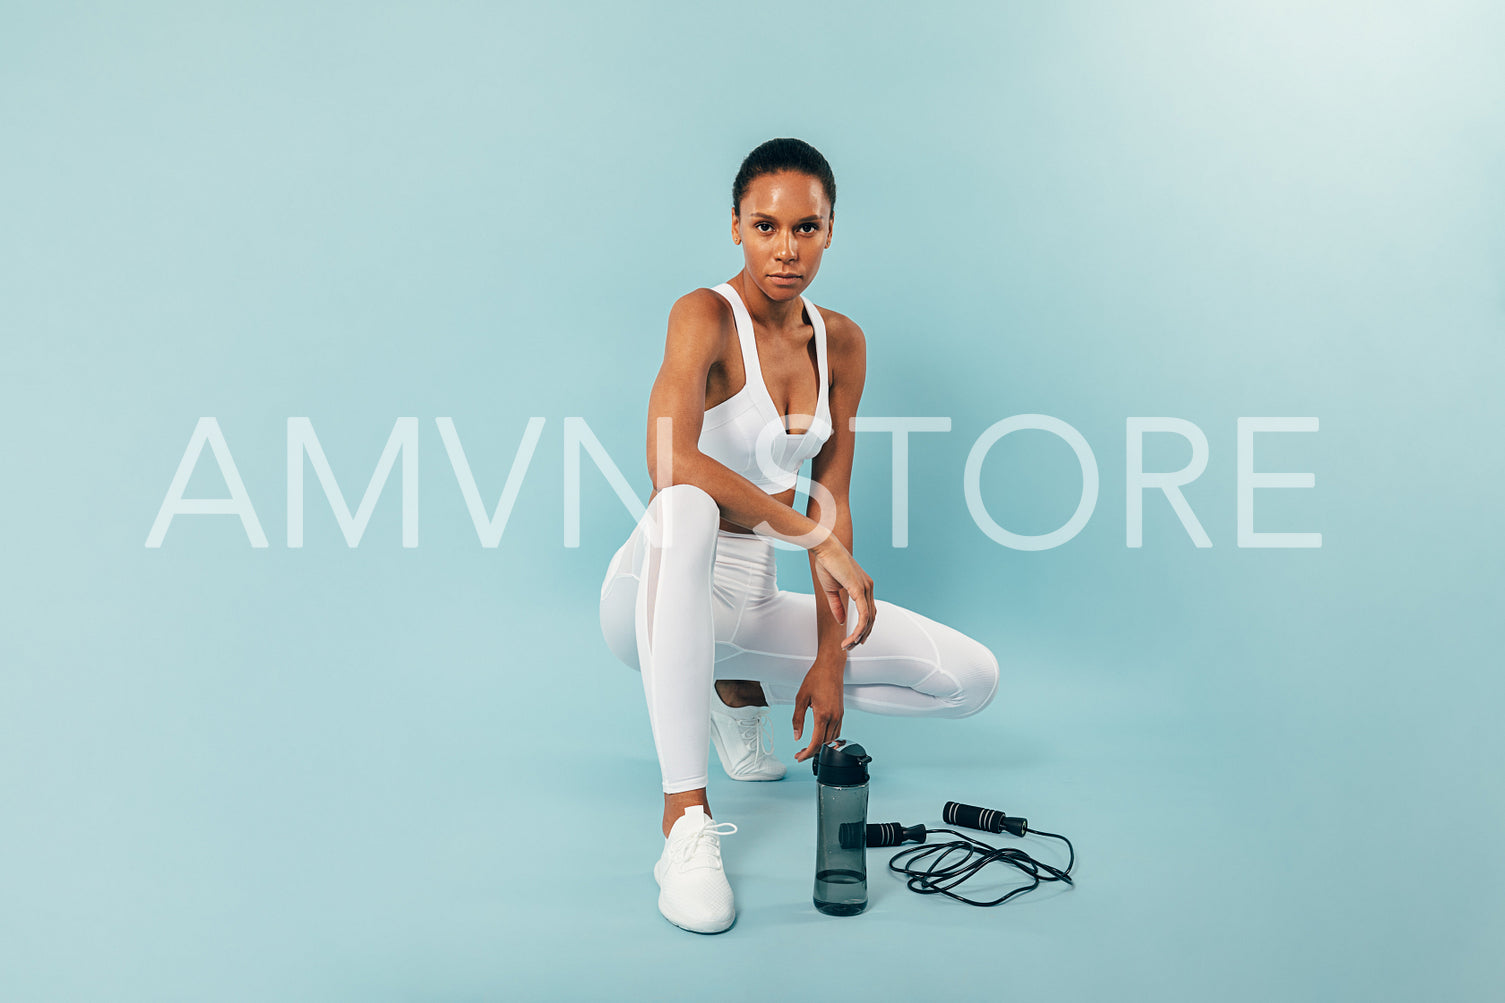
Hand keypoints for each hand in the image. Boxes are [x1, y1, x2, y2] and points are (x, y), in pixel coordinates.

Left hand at [792, 662, 845, 762]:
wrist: (831, 667)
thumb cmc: (816, 678)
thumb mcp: (801, 698)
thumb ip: (797, 719)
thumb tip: (796, 736)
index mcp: (822, 715)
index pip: (816, 743)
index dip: (807, 754)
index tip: (799, 757)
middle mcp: (834, 717)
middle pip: (824, 744)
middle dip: (811, 752)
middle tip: (799, 754)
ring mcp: (839, 716)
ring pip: (831, 740)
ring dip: (820, 746)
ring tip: (807, 748)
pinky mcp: (841, 713)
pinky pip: (837, 732)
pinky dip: (828, 739)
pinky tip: (819, 738)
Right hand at [811, 536, 875, 650]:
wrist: (824, 547)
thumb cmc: (827, 564)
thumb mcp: (831, 590)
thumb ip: (838, 606)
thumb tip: (843, 621)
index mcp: (864, 586)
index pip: (869, 612)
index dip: (864, 628)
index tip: (854, 640)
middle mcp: (869, 587)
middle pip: (871, 618)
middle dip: (862, 636)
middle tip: (850, 647)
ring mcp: (866, 588)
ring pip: (868, 620)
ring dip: (859, 636)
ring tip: (848, 646)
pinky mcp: (859, 589)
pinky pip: (863, 615)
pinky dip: (858, 629)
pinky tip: (851, 638)